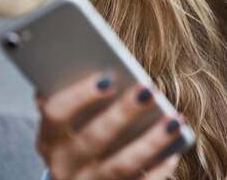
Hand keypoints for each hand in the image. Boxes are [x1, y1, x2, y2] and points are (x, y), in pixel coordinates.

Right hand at [35, 72, 181, 179]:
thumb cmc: (81, 134)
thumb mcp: (69, 120)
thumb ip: (75, 92)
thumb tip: (90, 60)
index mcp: (49, 138)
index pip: (56, 114)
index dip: (80, 95)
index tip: (109, 77)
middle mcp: (64, 166)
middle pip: (94, 138)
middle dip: (124, 112)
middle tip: (150, 88)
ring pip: (121, 165)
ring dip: (151, 141)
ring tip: (175, 119)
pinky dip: (161, 166)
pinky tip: (177, 145)